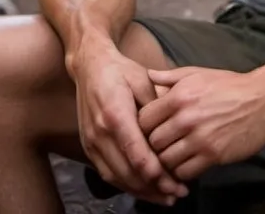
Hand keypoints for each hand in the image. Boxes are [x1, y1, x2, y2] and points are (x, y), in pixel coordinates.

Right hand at [71, 40, 188, 204]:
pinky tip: (143, 188)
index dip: (157, 174)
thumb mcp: (143, 80)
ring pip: (117, 177)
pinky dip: (126, 184)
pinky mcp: (88, 147)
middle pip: (127, 172)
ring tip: (164, 197)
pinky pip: (108, 173)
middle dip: (153, 188)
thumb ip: (157, 105)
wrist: (89, 66)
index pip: (137, 154)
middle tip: (176, 195)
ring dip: (141, 191)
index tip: (175, 183)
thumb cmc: (120, 70)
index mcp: (116, 114)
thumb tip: (173, 128)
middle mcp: (100, 132)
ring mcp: (91, 142)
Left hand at [137, 67, 264, 181]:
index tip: (151, 129)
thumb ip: (171, 76)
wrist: (263, 98)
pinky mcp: (213, 155)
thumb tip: (149, 74)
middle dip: (154, 145)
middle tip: (161, 146)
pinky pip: (185, 172)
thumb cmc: (229, 84)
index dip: (144, 126)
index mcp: (180, 95)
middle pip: (152, 142)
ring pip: (166, 160)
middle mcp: (186, 117)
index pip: (144, 119)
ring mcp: (200, 138)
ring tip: (173, 156)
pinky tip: (188, 162)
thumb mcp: (199, 73)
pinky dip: (182, 171)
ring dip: (167, 161)